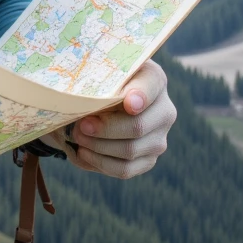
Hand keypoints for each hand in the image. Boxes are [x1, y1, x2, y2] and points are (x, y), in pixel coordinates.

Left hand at [45, 59, 176, 178]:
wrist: (98, 103)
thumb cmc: (96, 82)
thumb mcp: (95, 73)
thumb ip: (94, 80)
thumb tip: (81, 105)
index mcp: (153, 79)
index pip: (150, 87)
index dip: (141, 96)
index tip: (128, 103)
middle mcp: (164, 110)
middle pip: (138, 126)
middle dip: (105, 129)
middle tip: (80, 126)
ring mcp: (158, 138)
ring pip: (129, 150)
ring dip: (98, 146)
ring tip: (77, 136)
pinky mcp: (148, 160)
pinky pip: (125, 169)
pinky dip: (100, 162)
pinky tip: (84, 152)